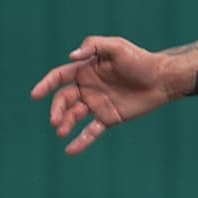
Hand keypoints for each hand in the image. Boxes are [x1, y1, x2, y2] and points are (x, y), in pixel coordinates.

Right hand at [30, 36, 171, 155]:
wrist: (162, 79)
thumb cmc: (140, 59)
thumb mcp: (117, 47)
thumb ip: (93, 46)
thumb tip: (71, 57)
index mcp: (86, 69)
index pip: (59, 77)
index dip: (46, 85)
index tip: (35, 96)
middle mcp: (88, 88)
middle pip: (64, 99)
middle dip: (57, 110)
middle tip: (55, 121)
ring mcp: (97, 104)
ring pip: (74, 116)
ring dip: (66, 124)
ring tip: (61, 132)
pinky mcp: (108, 118)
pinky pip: (90, 132)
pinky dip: (81, 141)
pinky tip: (70, 151)